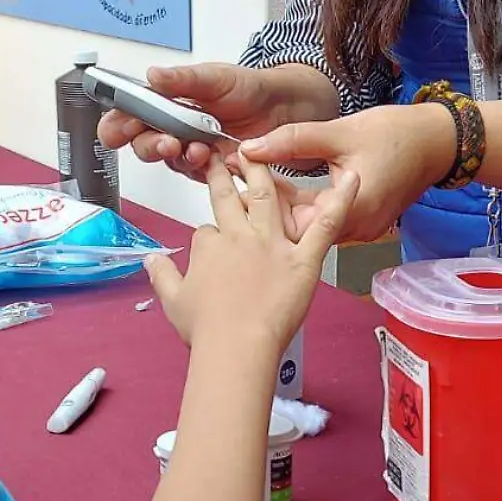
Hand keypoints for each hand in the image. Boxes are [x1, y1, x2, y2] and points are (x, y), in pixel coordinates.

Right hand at [96, 64, 301, 181]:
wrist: (281, 107)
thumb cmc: (246, 87)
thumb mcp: (214, 77)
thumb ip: (183, 79)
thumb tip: (153, 75)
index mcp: (163, 102)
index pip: (126, 116)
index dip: (117, 126)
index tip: (123, 128)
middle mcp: (171, 127)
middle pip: (141, 144)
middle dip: (148, 145)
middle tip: (165, 141)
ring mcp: (188, 148)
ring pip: (168, 161)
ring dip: (178, 156)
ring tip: (195, 148)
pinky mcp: (208, 167)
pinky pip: (195, 174)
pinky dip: (200, 168)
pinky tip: (210, 158)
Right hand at [145, 159, 357, 351]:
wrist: (234, 347)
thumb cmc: (206, 329)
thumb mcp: (173, 300)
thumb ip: (162, 275)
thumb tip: (150, 259)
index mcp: (210, 246)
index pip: (207, 229)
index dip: (210, 235)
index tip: (212, 244)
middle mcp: (240, 237)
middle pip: (232, 196)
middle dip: (227, 173)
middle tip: (226, 154)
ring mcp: (273, 245)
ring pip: (269, 198)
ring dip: (264, 173)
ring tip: (260, 153)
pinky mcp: (303, 259)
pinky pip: (325, 225)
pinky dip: (340, 201)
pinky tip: (351, 178)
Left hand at [237, 104, 454, 244]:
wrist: (437, 141)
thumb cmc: (396, 134)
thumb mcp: (339, 132)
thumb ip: (291, 141)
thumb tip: (250, 148)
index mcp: (351, 212)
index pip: (292, 224)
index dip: (260, 202)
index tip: (236, 176)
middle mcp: (356, 230)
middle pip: (297, 230)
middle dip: (266, 204)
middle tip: (237, 178)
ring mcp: (360, 229)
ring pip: (309, 226)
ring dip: (283, 205)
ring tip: (251, 180)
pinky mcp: (361, 222)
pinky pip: (323, 221)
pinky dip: (303, 205)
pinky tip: (281, 187)